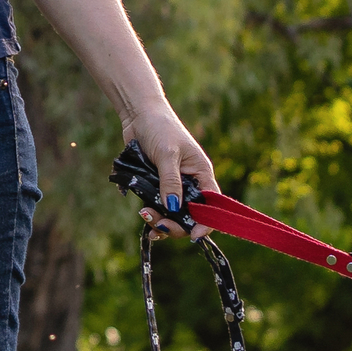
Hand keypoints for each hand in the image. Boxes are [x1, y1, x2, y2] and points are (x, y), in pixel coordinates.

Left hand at [124, 102, 215, 235]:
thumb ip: (170, 181)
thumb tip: (173, 208)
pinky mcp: (156, 187)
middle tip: (159, 225)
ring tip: (145, 216)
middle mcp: (190, 183)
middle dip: (177, 224)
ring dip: (161, 221)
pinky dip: (152, 215)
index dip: (206, 222)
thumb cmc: (160, 128)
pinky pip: (158, 208)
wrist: (139, 115)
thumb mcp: (167, 154)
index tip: (193, 234)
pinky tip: (144, 216)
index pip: (212, 205)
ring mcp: (172, 186)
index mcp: (201, 174)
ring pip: (172, 215)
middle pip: (190, 215)